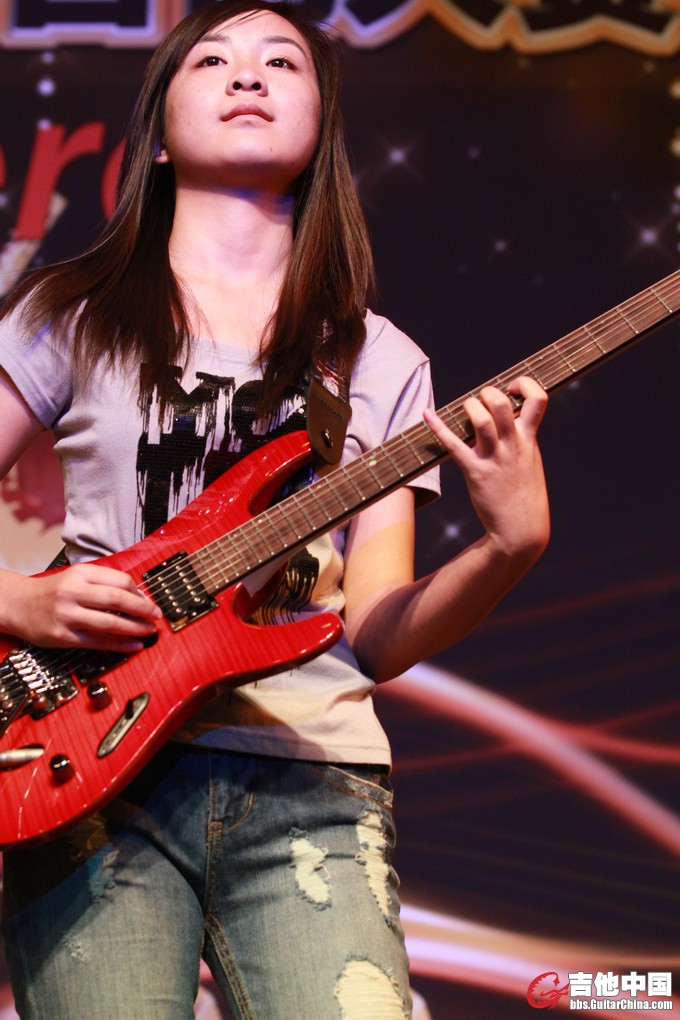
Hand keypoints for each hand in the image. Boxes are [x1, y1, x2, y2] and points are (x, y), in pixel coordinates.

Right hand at [7, 564, 161, 650]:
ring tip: (150, 631)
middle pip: (118, 600)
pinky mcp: (63, 636)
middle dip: (143, 609)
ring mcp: (68, 615)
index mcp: (81, 574)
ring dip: (135, 628)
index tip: (148, 600)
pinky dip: (120, 645)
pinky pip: (98, 642)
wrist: (19, 604)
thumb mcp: (76, 577)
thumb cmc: (53, 591)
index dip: (139, 592)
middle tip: (157, 615)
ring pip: (110, 623)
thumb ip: (104, 583)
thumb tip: (138, 596)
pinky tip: (134, 645)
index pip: (120, 580)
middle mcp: (74, 592)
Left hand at [424, 376, 549, 563]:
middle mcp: (513, 444)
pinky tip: (427, 415)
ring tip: (466, 411)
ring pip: (481, 418)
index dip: (525, 383)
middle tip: (480, 403)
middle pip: (501, 402)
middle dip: (487, 393)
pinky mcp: (476, 472)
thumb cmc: (523, 496)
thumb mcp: (529, 462)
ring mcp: (494, 457)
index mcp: (529, 439)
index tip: (512, 387)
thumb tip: (505, 421)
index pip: (539, 398)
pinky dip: (438, 428)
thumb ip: (520, 440)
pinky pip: (454, 445)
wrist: (521, 529)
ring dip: (469, 407)